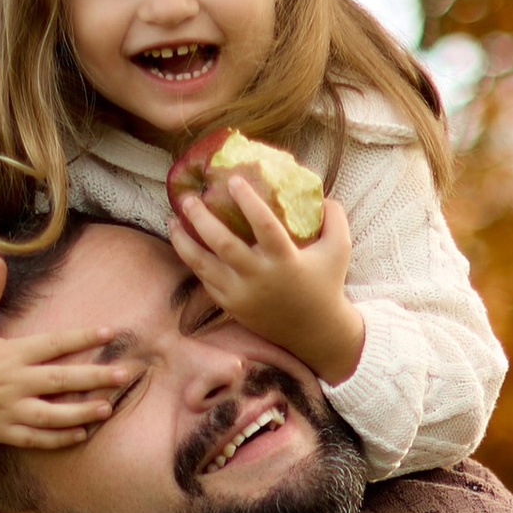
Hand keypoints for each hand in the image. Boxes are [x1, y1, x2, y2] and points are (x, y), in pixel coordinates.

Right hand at [0, 256, 127, 449]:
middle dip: (96, 378)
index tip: (110, 332)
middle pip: (63, 382)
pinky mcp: (1, 431)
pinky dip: (59, 438)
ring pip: (54, 416)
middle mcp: (13, 384)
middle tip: (126, 374)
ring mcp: (8, 411)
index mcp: (9, 354)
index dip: (83, 338)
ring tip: (109, 409)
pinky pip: (36, 438)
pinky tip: (81, 434)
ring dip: (83, 413)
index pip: (54, 344)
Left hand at [165, 186, 364, 385]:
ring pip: (204, 266)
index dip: (247, 200)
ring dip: (184, 242)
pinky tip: (186, 245)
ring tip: (172, 221)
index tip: (232, 180)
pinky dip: (194, 262)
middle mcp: (260, 278)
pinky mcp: (232, 307)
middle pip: (223, 245)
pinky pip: (206, 282)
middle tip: (189, 198)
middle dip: (202, 219)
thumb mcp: (340, 248)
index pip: (263, 225)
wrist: (316, 332)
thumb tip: (320, 193)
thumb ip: (334, 217)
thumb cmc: (327, 284)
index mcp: (286, 260)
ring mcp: (242, 295)